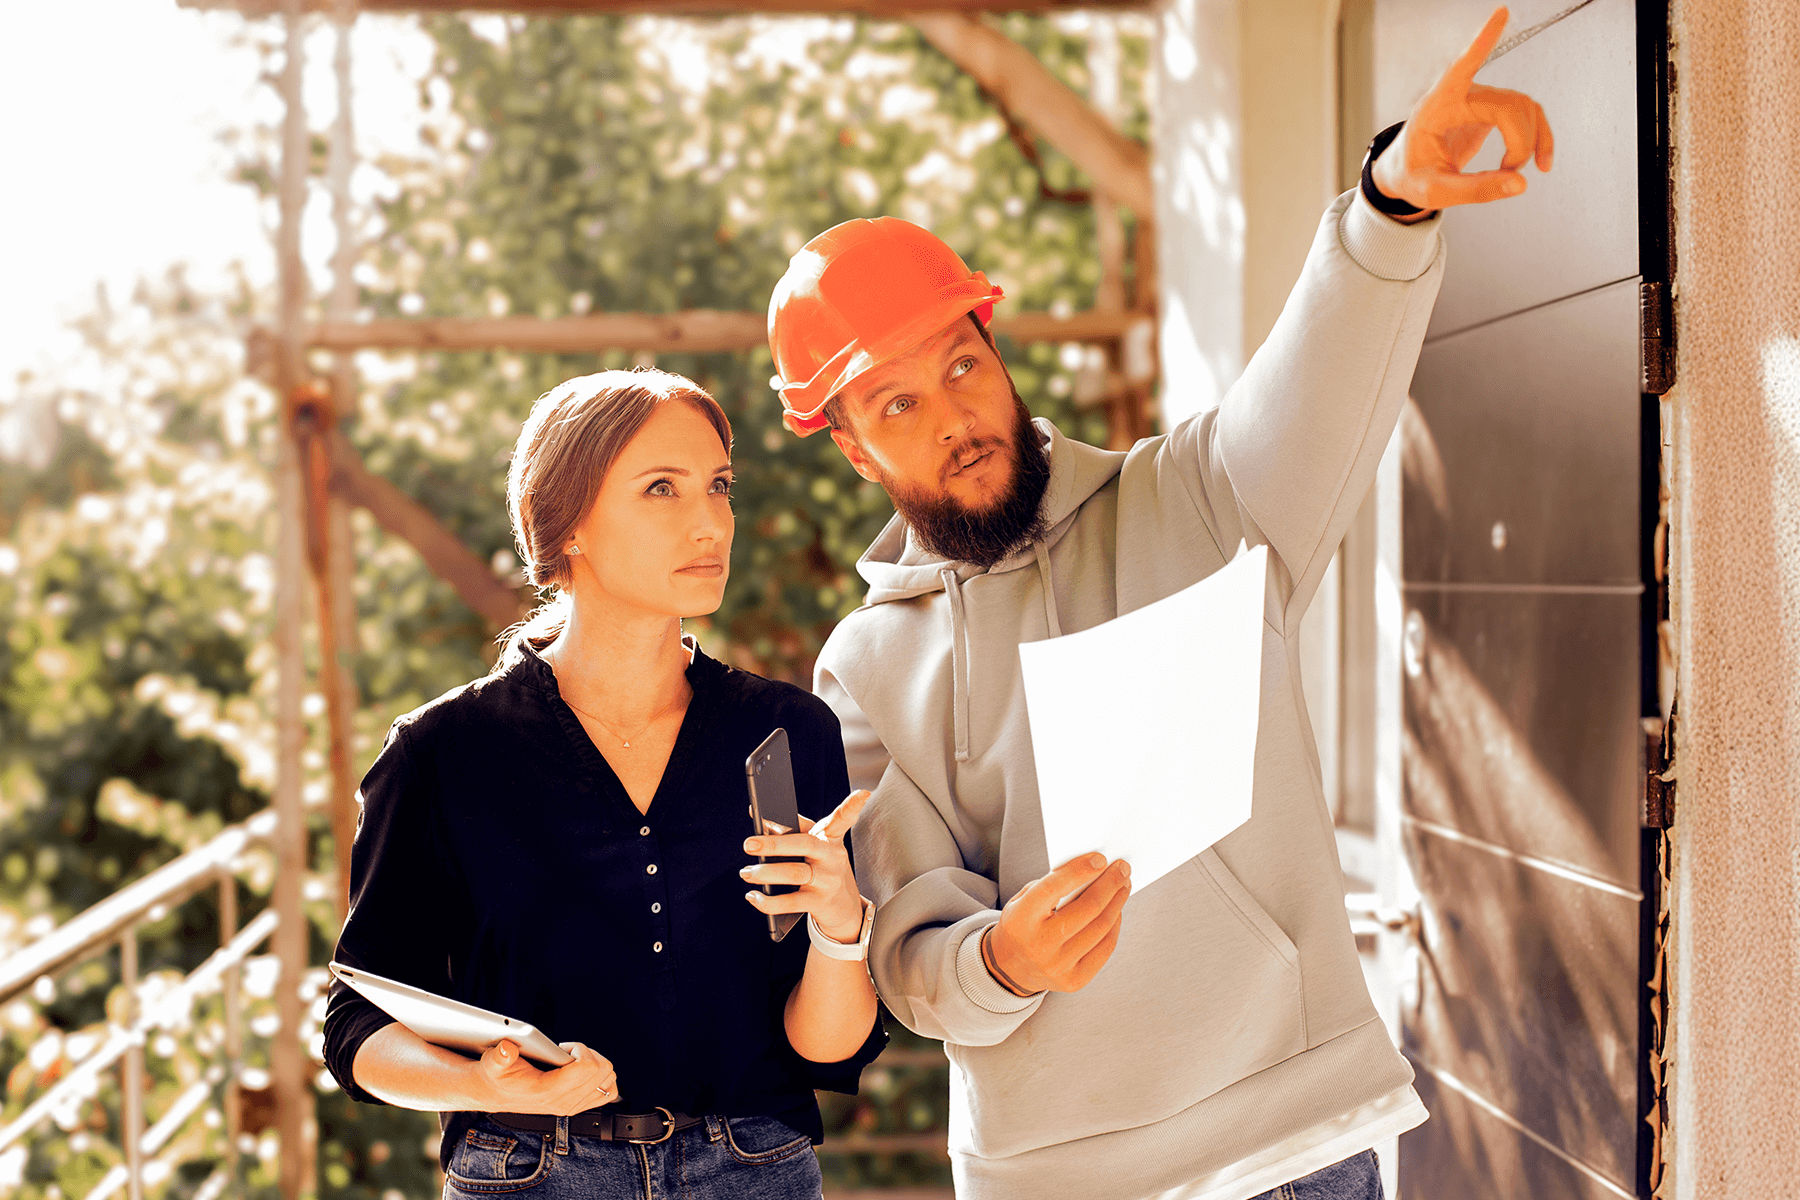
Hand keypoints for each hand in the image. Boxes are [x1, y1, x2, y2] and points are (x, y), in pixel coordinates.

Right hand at [473, 1039, 617, 1115]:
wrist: (494, 1093)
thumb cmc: (498, 1076)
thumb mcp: (494, 1062)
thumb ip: (500, 1055)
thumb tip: (506, 1049)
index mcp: (549, 1091)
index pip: (587, 1068)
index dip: (580, 1050)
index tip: (565, 1047)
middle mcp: (564, 1102)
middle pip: (603, 1072)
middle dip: (590, 1054)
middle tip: (570, 1052)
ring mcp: (571, 1106)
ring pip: (609, 1082)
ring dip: (597, 1065)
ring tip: (576, 1060)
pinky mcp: (576, 1106)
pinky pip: (607, 1093)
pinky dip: (602, 1079)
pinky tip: (583, 1070)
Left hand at [742, 790, 871, 942]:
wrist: (844, 908)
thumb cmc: (823, 870)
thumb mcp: (816, 847)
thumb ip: (792, 830)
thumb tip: (759, 818)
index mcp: (830, 838)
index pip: (842, 818)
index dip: (853, 805)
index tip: (863, 793)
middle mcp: (832, 857)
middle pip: (805, 844)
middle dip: (774, 843)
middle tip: (749, 844)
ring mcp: (828, 880)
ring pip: (795, 873)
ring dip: (766, 873)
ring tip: (747, 872)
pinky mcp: (820, 902)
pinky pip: (791, 902)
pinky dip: (769, 901)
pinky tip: (754, 897)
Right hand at [985, 852, 1130, 995]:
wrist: (1010, 968)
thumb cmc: (1021, 925)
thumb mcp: (1023, 900)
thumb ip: (1052, 885)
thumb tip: (1091, 870)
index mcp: (1022, 919)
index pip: (1054, 888)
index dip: (1080, 871)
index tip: (1100, 859)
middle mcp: (1040, 945)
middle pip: (1087, 909)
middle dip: (1110, 884)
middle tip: (1122, 868)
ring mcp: (1058, 965)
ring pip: (1100, 928)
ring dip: (1117, 902)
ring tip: (1123, 886)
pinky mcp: (1075, 980)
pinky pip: (1104, 948)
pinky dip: (1114, 926)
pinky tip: (1117, 910)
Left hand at [1371, 6, 1554, 216]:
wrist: (1406, 172)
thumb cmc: (1412, 176)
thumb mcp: (1434, 192)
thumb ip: (1474, 190)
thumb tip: (1520, 183)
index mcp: (1435, 108)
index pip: (1459, 69)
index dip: (1482, 42)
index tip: (1500, 14)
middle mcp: (1459, 96)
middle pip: (1508, 104)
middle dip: (1520, 141)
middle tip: (1510, 172)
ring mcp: (1478, 99)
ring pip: (1523, 106)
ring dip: (1531, 139)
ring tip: (1513, 172)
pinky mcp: (1492, 108)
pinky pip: (1527, 113)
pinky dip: (1538, 136)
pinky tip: (1539, 160)